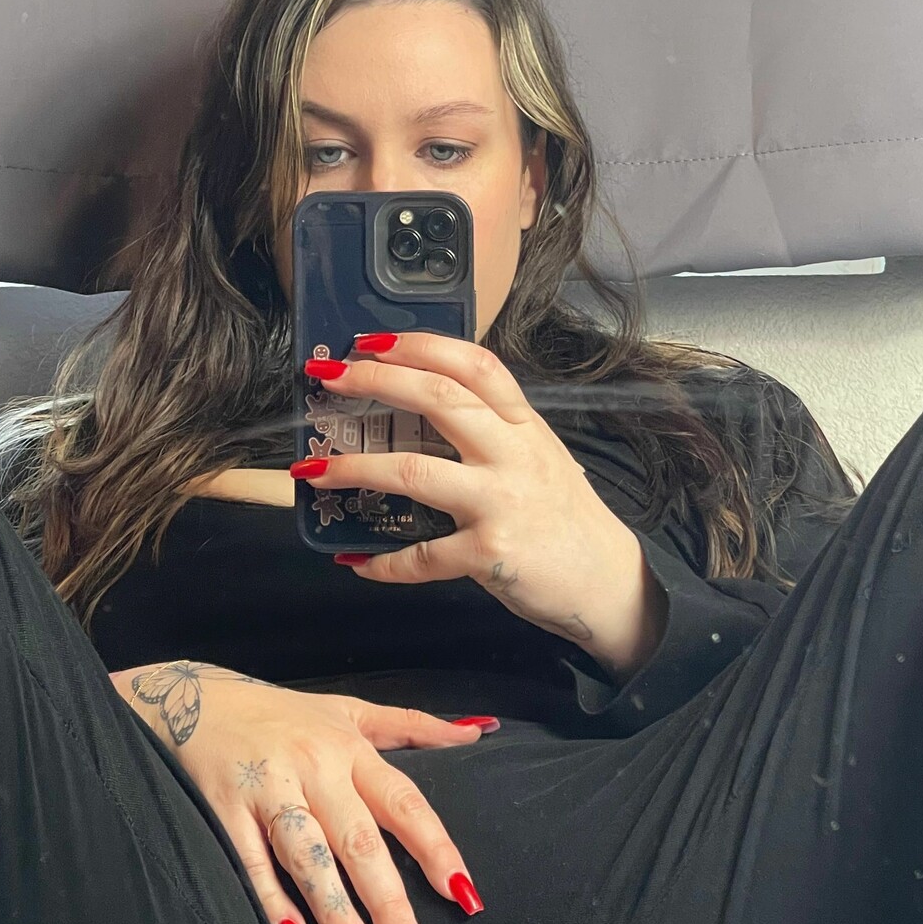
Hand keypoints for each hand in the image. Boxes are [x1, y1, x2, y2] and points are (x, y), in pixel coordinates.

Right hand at [108, 660, 487, 923]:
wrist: (191, 697)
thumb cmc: (282, 713)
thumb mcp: (349, 709)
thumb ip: (413, 726)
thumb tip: (480, 732)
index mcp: (350, 749)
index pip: (404, 804)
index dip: (436, 850)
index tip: (464, 895)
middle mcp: (314, 768)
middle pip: (359, 841)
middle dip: (389, 899)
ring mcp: (268, 788)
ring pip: (308, 857)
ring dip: (336, 910)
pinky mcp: (225, 808)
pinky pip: (251, 862)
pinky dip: (272, 899)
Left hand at [294, 332, 667, 681]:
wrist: (610, 583)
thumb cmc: (564, 518)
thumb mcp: (537, 456)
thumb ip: (491, 430)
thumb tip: (421, 405)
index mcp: (523, 425)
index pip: (475, 365)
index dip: (421, 346)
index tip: (373, 340)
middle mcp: (514, 454)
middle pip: (440, 400)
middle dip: (376, 382)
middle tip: (327, 377)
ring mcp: (501, 503)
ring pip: (415, 472)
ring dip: (354, 469)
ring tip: (312, 470)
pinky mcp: (491, 553)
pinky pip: (422, 556)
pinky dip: (384, 563)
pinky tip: (356, 562)